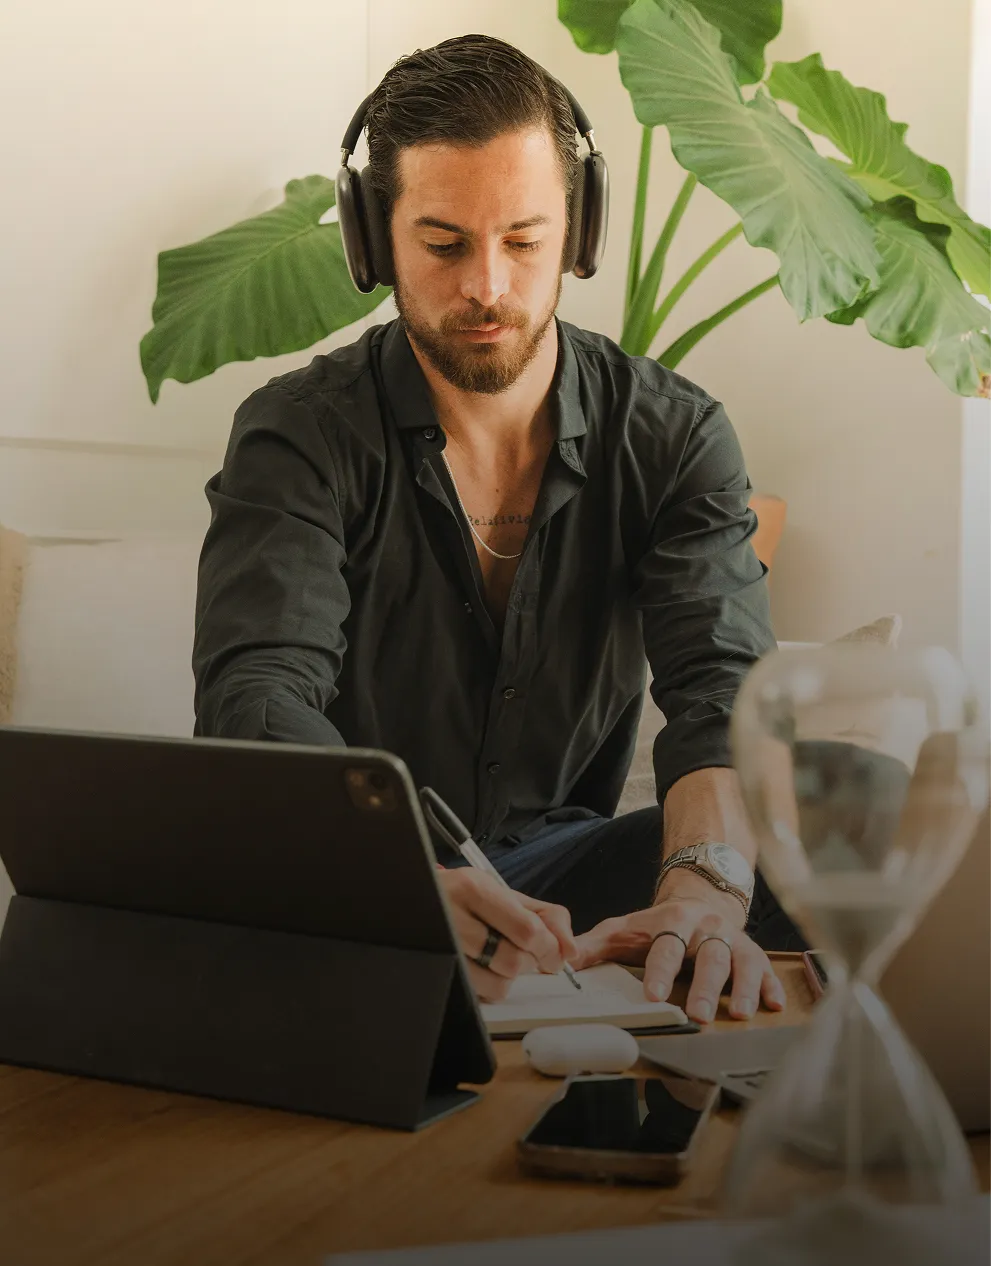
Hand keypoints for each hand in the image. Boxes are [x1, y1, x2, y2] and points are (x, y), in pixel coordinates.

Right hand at [438, 868, 576, 1001]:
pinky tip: (482, 967)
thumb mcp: (504, 895)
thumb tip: (570, 951)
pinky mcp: (436, 971)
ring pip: (496, 985)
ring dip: (508, 978)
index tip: (554, 954)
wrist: (415, 901)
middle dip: (529, 963)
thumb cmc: (465, 898)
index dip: (549, 949)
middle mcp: (453, 915)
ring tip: (499, 959)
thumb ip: (547, 917)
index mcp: (475, 889)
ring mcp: (441, 947)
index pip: (527, 930)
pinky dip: (489, 986)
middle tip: (525, 954)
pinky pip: (478, 995)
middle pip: (513, 960)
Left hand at [572, 870, 785, 1023]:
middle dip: (706, 985)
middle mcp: (707, 929)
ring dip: (744, 987)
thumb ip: (592, 947)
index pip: (666, 946)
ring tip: (740, 1013)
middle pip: (710, 955)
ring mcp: (734, 940)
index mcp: (673, 921)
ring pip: (742, 962)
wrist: (699, 899)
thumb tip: (560, 964)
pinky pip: (768, 969)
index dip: (661, 970)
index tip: (653, 995)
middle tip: (700, 1014)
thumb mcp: (623, 929)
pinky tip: (775, 1005)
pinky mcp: (754, 953)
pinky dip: (773, 987)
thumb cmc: (657, 925)